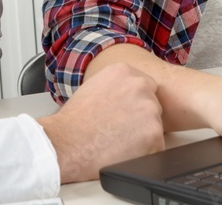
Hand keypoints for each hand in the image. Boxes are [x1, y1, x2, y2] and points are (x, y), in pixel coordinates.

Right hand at [37, 63, 164, 182]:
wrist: (65, 144)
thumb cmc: (73, 121)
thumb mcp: (93, 86)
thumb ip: (117, 85)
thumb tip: (128, 93)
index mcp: (123, 71)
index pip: (145, 85)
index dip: (135, 103)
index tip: (125, 113)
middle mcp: (139, 85)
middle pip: (152, 104)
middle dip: (141, 117)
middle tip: (120, 129)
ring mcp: (148, 108)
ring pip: (155, 124)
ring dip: (143, 134)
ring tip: (118, 140)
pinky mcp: (153, 133)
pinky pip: (157, 145)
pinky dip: (145, 151)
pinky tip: (124, 150)